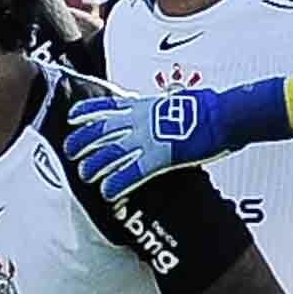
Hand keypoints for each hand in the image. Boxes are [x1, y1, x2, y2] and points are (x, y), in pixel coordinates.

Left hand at [62, 79, 284, 200]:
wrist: (223, 115)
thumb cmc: (208, 107)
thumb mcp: (178, 99)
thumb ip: (164, 106)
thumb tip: (166, 105)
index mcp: (143, 106)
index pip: (106, 107)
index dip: (86, 113)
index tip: (72, 118)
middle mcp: (139, 121)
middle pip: (99, 131)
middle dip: (81, 141)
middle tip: (69, 151)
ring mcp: (146, 140)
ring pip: (108, 153)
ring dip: (93, 165)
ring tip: (84, 175)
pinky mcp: (158, 158)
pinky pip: (130, 174)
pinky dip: (115, 184)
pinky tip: (107, 194)